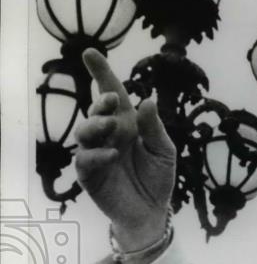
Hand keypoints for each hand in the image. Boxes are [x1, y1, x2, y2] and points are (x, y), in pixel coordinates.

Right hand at [74, 49, 175, 251]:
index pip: (111, 93)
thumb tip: (148, 101)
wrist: (152, 211)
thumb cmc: (157, 178)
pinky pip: (85, 160)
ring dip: (96, 124)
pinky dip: (97, 155)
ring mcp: (96, 153)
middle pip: (96, 111)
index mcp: (127, 124)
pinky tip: (111, 155)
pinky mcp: (89, 174)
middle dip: (101, 102)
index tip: (90, 53)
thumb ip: (155, 128)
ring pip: (84, 131)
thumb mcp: (164, 151)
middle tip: (112, 100)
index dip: (101, 73)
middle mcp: (109, 135)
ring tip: (111, 126)